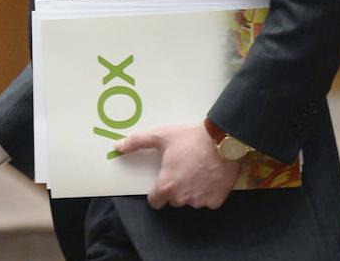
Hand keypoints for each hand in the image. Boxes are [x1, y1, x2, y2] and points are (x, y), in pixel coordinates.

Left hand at [114, 123, 239, 209]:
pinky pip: (207, 201)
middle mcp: (182, 198)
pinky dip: (207, 192)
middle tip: (181, 170)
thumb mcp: (160, 136)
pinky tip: (208, 176)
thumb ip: (136, 142)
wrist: (222, 140)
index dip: (157, 193)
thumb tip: (117, 146)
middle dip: (175, 189)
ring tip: (196, 171)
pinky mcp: (217, 200)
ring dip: (191, 191)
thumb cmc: (189, 138)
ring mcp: (200, 201)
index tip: (163, 181)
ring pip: (191, 201)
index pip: (155, 202)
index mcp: (167, 185)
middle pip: (173, 201)